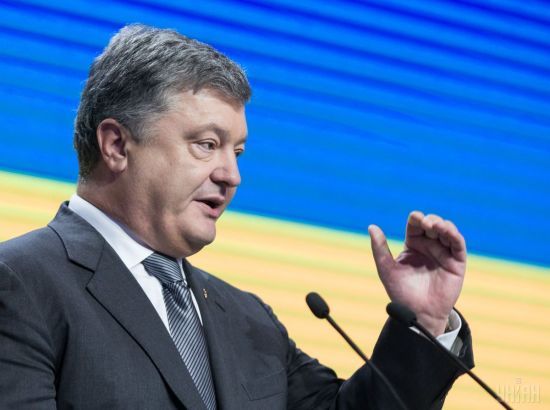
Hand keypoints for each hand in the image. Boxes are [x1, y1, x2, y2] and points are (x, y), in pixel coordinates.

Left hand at [368, 211, 466, 335]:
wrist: (417, 314)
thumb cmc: (401, 292)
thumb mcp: (386, 269)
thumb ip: (379, 248)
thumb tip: (371, 226)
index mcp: (413, 245)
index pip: (415, 225)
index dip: (416, 218)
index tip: (415, 217)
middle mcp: (429, 246)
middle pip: (432, 224)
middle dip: (430, 220)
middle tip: (426, 223)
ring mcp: (443, 253)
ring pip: (447, 231)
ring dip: (443, 225)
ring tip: (435, 226)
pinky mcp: (456, 262)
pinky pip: (458, 245)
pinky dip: (454, 235)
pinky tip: (448, 231)